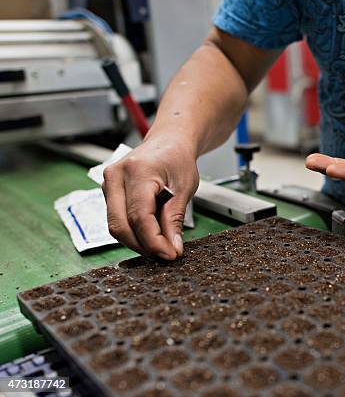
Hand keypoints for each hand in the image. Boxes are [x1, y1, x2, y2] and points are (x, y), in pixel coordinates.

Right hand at [102, 136, 199, 259]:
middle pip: (120, 225)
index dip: (153, 241)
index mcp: (137, 171)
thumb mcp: (185, 188)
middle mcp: (115, 176)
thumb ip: (175, 219)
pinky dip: (134, 232)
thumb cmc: (177, 158)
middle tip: (166, 254)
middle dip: (143, 246)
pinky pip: (117, 219)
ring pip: (116, 226)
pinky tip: (151, 235)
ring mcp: (108, 184)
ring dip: (138, 241)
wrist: (168, 142)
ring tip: (161, 245)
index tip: (170, 254)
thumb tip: (171, 248)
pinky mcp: (109, 192)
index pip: (139, 216)